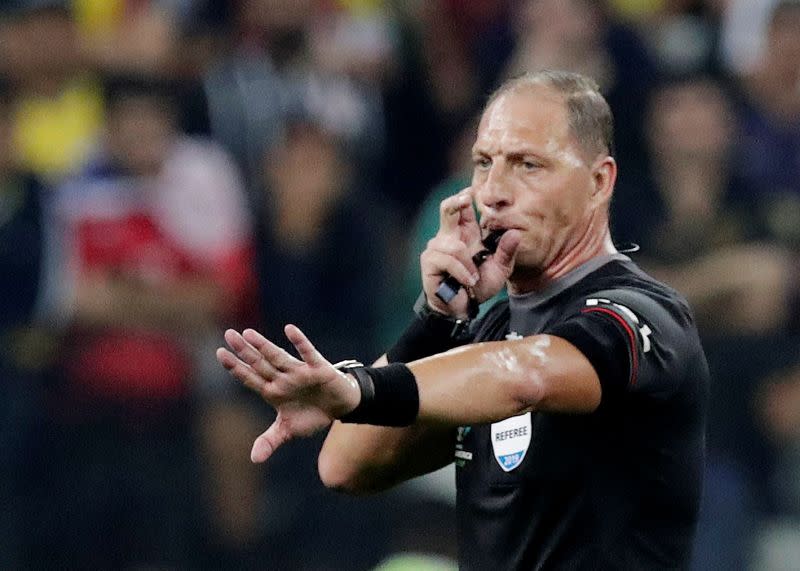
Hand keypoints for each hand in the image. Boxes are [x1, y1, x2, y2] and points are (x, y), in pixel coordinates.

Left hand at [216, 325, 359, 462]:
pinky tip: (289, 330)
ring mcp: (299, 372)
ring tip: (248, 334)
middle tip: (229, 334)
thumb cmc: (310, 414)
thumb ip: (270, 441)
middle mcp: (283, 379)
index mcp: (272, 391)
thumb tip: (254, 459)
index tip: (219, 353)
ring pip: (278, 358)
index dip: (235, 367)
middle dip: (245, 351)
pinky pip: (308, 354)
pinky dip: (300, 342)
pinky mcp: (318, 368)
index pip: (250, 377)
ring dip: (264, 346)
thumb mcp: (288, 430)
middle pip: (260, 363)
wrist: (339, 407)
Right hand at [421, 188, 519, 316]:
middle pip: (447, 209)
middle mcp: (449, 236)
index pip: (462, 207)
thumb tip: (516, 233)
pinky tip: (467, 281)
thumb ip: (507, 252)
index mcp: (466, 233)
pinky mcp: (430, 262)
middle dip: (455, 202)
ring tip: (474, 277)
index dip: (465, 196)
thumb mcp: (500, 269)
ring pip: (453, 245)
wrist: (463, 308)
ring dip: (467, 263)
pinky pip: (447, 259)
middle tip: (465, 199)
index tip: (471, 191)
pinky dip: (460, 271)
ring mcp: (437, 248)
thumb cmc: (479, 286)